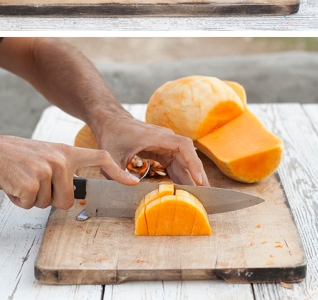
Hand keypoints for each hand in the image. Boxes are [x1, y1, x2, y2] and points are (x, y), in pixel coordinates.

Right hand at [0, 135, 138, 209]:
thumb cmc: (19, 158)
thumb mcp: (47, 156)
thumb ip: (63, 171)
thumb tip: (74, 198)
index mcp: (68, 152)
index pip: (99, 158)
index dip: (117, 171)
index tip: (132, 181)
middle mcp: (61, 160)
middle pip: (67, 201)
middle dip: (50, 200)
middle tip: (35, 183)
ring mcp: (47, 170)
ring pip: (49, 204)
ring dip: (34, 199)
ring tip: (24, 180)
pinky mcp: (32, 182)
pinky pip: (31, 205)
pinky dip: (20, 201)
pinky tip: (14, 185)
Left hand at [92, 113, 208, 185]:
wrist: (111, 123)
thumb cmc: (111, 137)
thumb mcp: (110, 158)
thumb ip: (119, 174)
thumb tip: (134, 185)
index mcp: (157, 138)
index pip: (183, 147)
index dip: (193, 163)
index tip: (198, 179)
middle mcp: (165, 139)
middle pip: (188, 155)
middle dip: (198, 174)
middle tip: (207, 193)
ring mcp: (165, 144)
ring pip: (184, 160)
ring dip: (191, 176)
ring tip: (199, 194)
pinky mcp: (162, 149)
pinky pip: (175, 162)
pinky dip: (180, 174)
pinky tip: (184, 188)